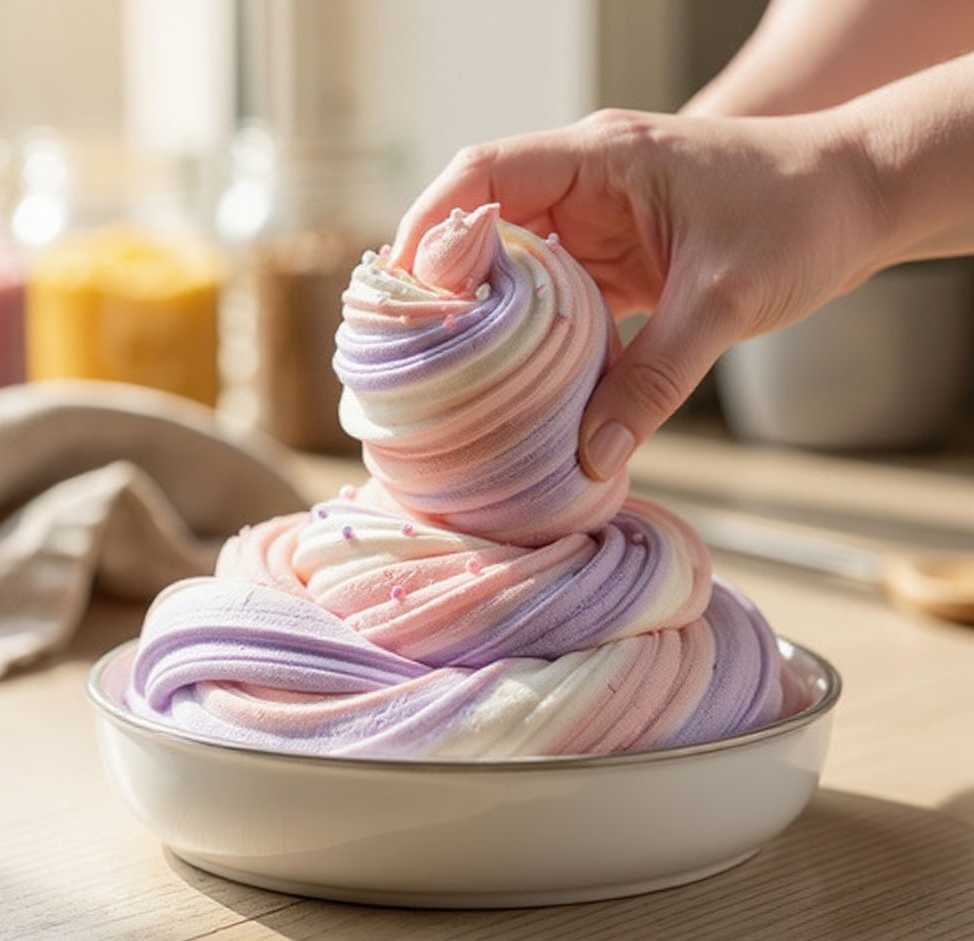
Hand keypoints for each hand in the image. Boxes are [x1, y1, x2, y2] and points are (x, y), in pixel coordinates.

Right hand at [391, 108, 880, 477]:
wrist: (858, 202)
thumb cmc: (799, 220)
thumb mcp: (723, 302)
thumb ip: (653, 381)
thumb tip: (591, 460)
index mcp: (601, 159)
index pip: (484, 175)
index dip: (430, 229)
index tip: (403, 298)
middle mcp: (587, 182)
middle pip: (484, 221)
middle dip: (443, 280)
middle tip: (412, 349)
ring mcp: (600, 220)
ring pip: (515, 262)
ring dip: (484, 312)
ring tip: (448, 372)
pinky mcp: (618, 258)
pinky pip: (554, 294)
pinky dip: (531, 332)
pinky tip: (518, 380)